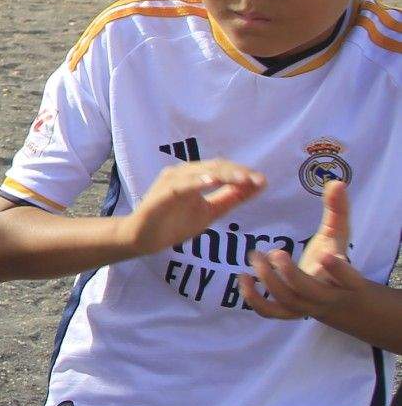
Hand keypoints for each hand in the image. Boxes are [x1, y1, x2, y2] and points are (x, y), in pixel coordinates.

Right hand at [123, 159, 265, 256]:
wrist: (143, 239)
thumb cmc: (173, 223)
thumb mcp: (210, 212)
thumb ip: (231, 198)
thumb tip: (257, 185)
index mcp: (194, 176)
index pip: (222, 168)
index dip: (243, 172)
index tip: (263, 181)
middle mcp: (181, 174)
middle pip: (214, 166)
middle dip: (238, 172)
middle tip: (258, 179)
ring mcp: (170, 182)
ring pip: (199, 172)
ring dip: (223, 174)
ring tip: (242, 178)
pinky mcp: (160, 195)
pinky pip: (180, 186)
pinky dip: (196, 182)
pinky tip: (211, 182)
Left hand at [249, 179, 374, 325]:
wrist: (334, 295)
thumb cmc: (333, 256)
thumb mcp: (338, 234)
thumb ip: (336, 210)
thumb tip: (336, 182)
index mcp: (346, 279)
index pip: (348, 278)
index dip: (339, 269)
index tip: (326, 254)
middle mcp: (326, 296)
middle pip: (309, 291)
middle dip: (290, 273)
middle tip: (275, 252)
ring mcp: (305, 306)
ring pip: (287, 301)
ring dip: (268, 280)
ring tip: (255, 256)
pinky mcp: (287, 312)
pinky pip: (269, 311)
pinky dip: (253, 298)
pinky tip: (242, 277)